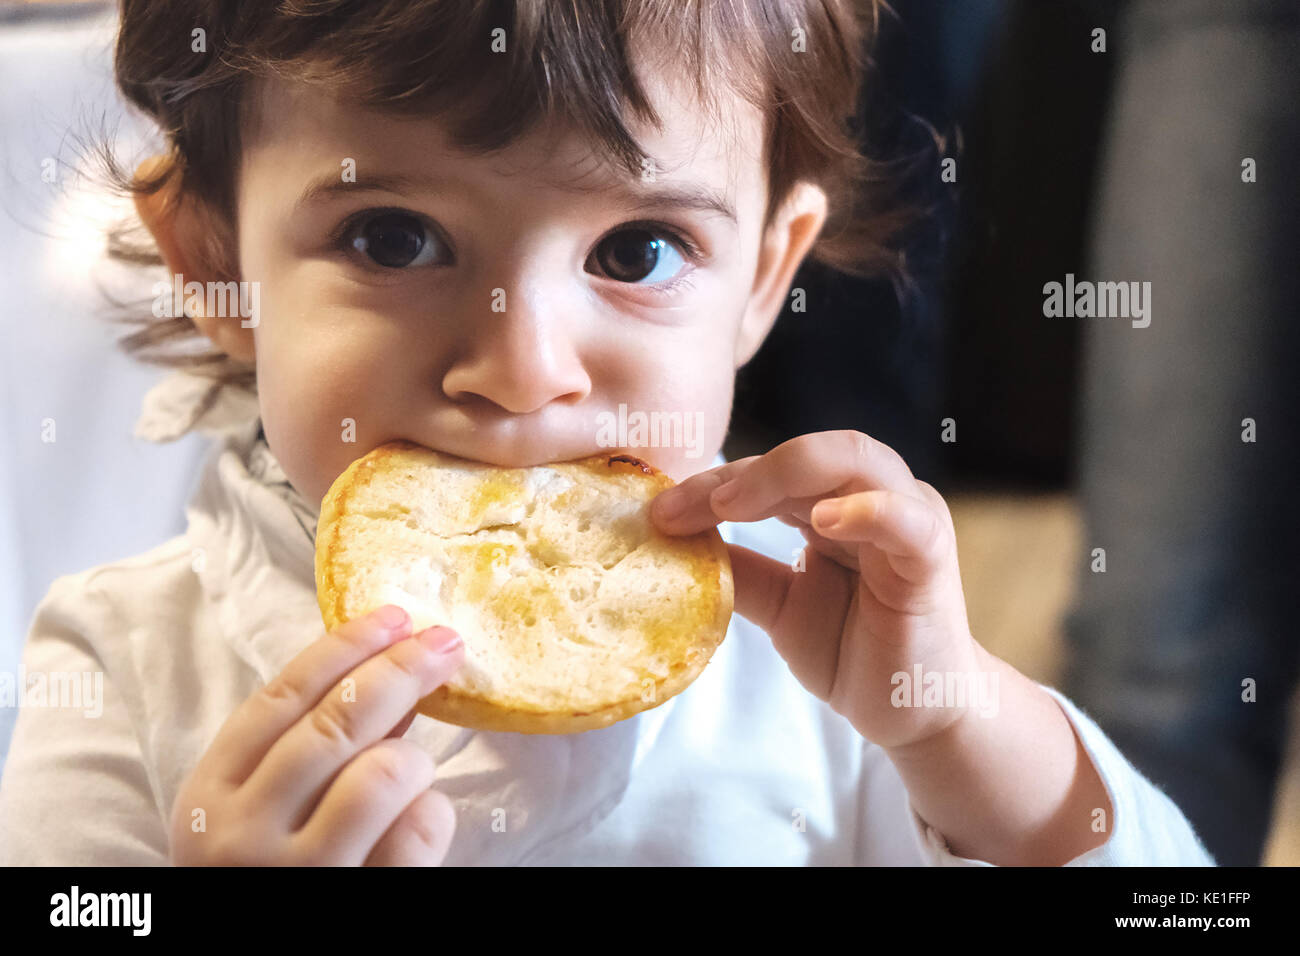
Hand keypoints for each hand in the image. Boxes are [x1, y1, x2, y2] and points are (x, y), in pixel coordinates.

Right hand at [169, 605, 464, 865]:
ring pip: (385, 771)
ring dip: (415, 756)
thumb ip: (303, 746)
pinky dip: (434, 813)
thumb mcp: (256, 810)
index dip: (346, 644)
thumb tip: (387, 664)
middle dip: (403, 668)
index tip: (394, 613)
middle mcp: (243, 833)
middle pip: (339, 720)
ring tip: (414, 769)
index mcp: (210, 793)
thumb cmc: (264, 871)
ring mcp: (298, 874)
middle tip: (447, 642)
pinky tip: (424, 818)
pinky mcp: (356, 904)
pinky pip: (420, 833)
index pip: (283, 693)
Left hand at [652, 430, 978, 749]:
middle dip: (741, 471)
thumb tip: (675, 542)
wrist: (916, 715)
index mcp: (837, 502)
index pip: (771, 471)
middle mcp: (875, 497)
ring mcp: (909, 520)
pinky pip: (905, 519)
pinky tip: (823, 520)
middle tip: (684, 507)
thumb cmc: (855, 652)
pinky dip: (866, 510)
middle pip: (811, 453)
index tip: (659, 513)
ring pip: (858, 460)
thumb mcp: (781, 606)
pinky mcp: (931, 559)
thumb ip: (741, 569)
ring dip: (787, 472)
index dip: (711, 485)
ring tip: (732, 505)